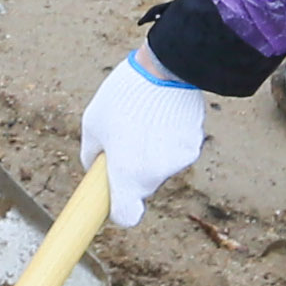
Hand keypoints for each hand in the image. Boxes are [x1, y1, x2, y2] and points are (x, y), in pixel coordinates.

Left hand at [78, 49, 205, 229]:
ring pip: (160, 166)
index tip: (113, 198)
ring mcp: (178, 162)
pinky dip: (169, 139)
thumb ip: (92, 154)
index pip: (126, 216)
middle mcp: (155, 175)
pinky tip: (163, 113)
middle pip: (142, 186)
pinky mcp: (193, 145)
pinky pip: (176, 150)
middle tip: (126, 139)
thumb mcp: (92, 123)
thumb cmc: (123, 96)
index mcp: (127, 175)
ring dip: (152, 151)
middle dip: (133, 169)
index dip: (118, 210)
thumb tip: (95, 167)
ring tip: (146, 118)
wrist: (165, 68)